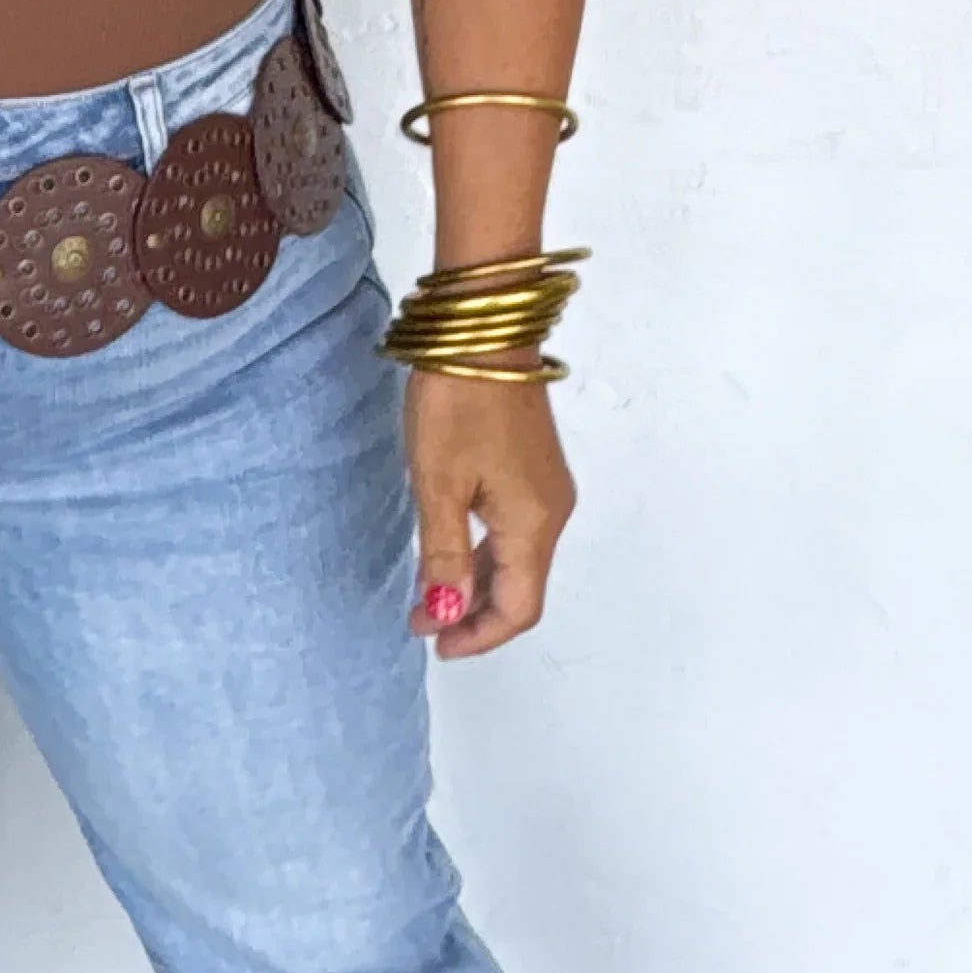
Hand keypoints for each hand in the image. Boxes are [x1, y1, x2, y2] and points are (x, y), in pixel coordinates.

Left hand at [403, 365, 577, 657]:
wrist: (482, 329)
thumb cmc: (457, 404)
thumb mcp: (439, 484)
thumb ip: (444, 554)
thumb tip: (448, 611)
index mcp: (534, 524)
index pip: (519, 608)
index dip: (478, 635)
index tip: (434, 643)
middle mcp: (551, 512)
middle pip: (521, 588)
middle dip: (473, 614)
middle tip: (420, 621)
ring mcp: (546, 488)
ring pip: (517, 559)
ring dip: (475, 584)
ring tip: (427, 593)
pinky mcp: (533, 466)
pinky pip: (513, 530)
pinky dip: (483, 552)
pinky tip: (449, 551)